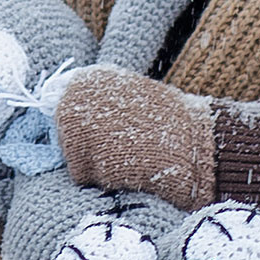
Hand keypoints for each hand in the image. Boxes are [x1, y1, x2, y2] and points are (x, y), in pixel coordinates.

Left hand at [53, 64, 214, 208]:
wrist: (195, 144)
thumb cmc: (168, 124)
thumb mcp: (130, 97)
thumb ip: (96, 104)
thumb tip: (68, 121)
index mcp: (87, 78)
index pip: (64, 113)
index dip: (86, 130)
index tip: (112, 133)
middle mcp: (75, 98)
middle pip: (64, 140)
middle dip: (87, 151)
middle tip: (123, 146)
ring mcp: (78, 129)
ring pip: (75, 163)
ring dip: (99, 168)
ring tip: (131, 157)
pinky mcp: (86, 159)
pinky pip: (88, 180)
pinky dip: (107, 180)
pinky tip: (132, 169)